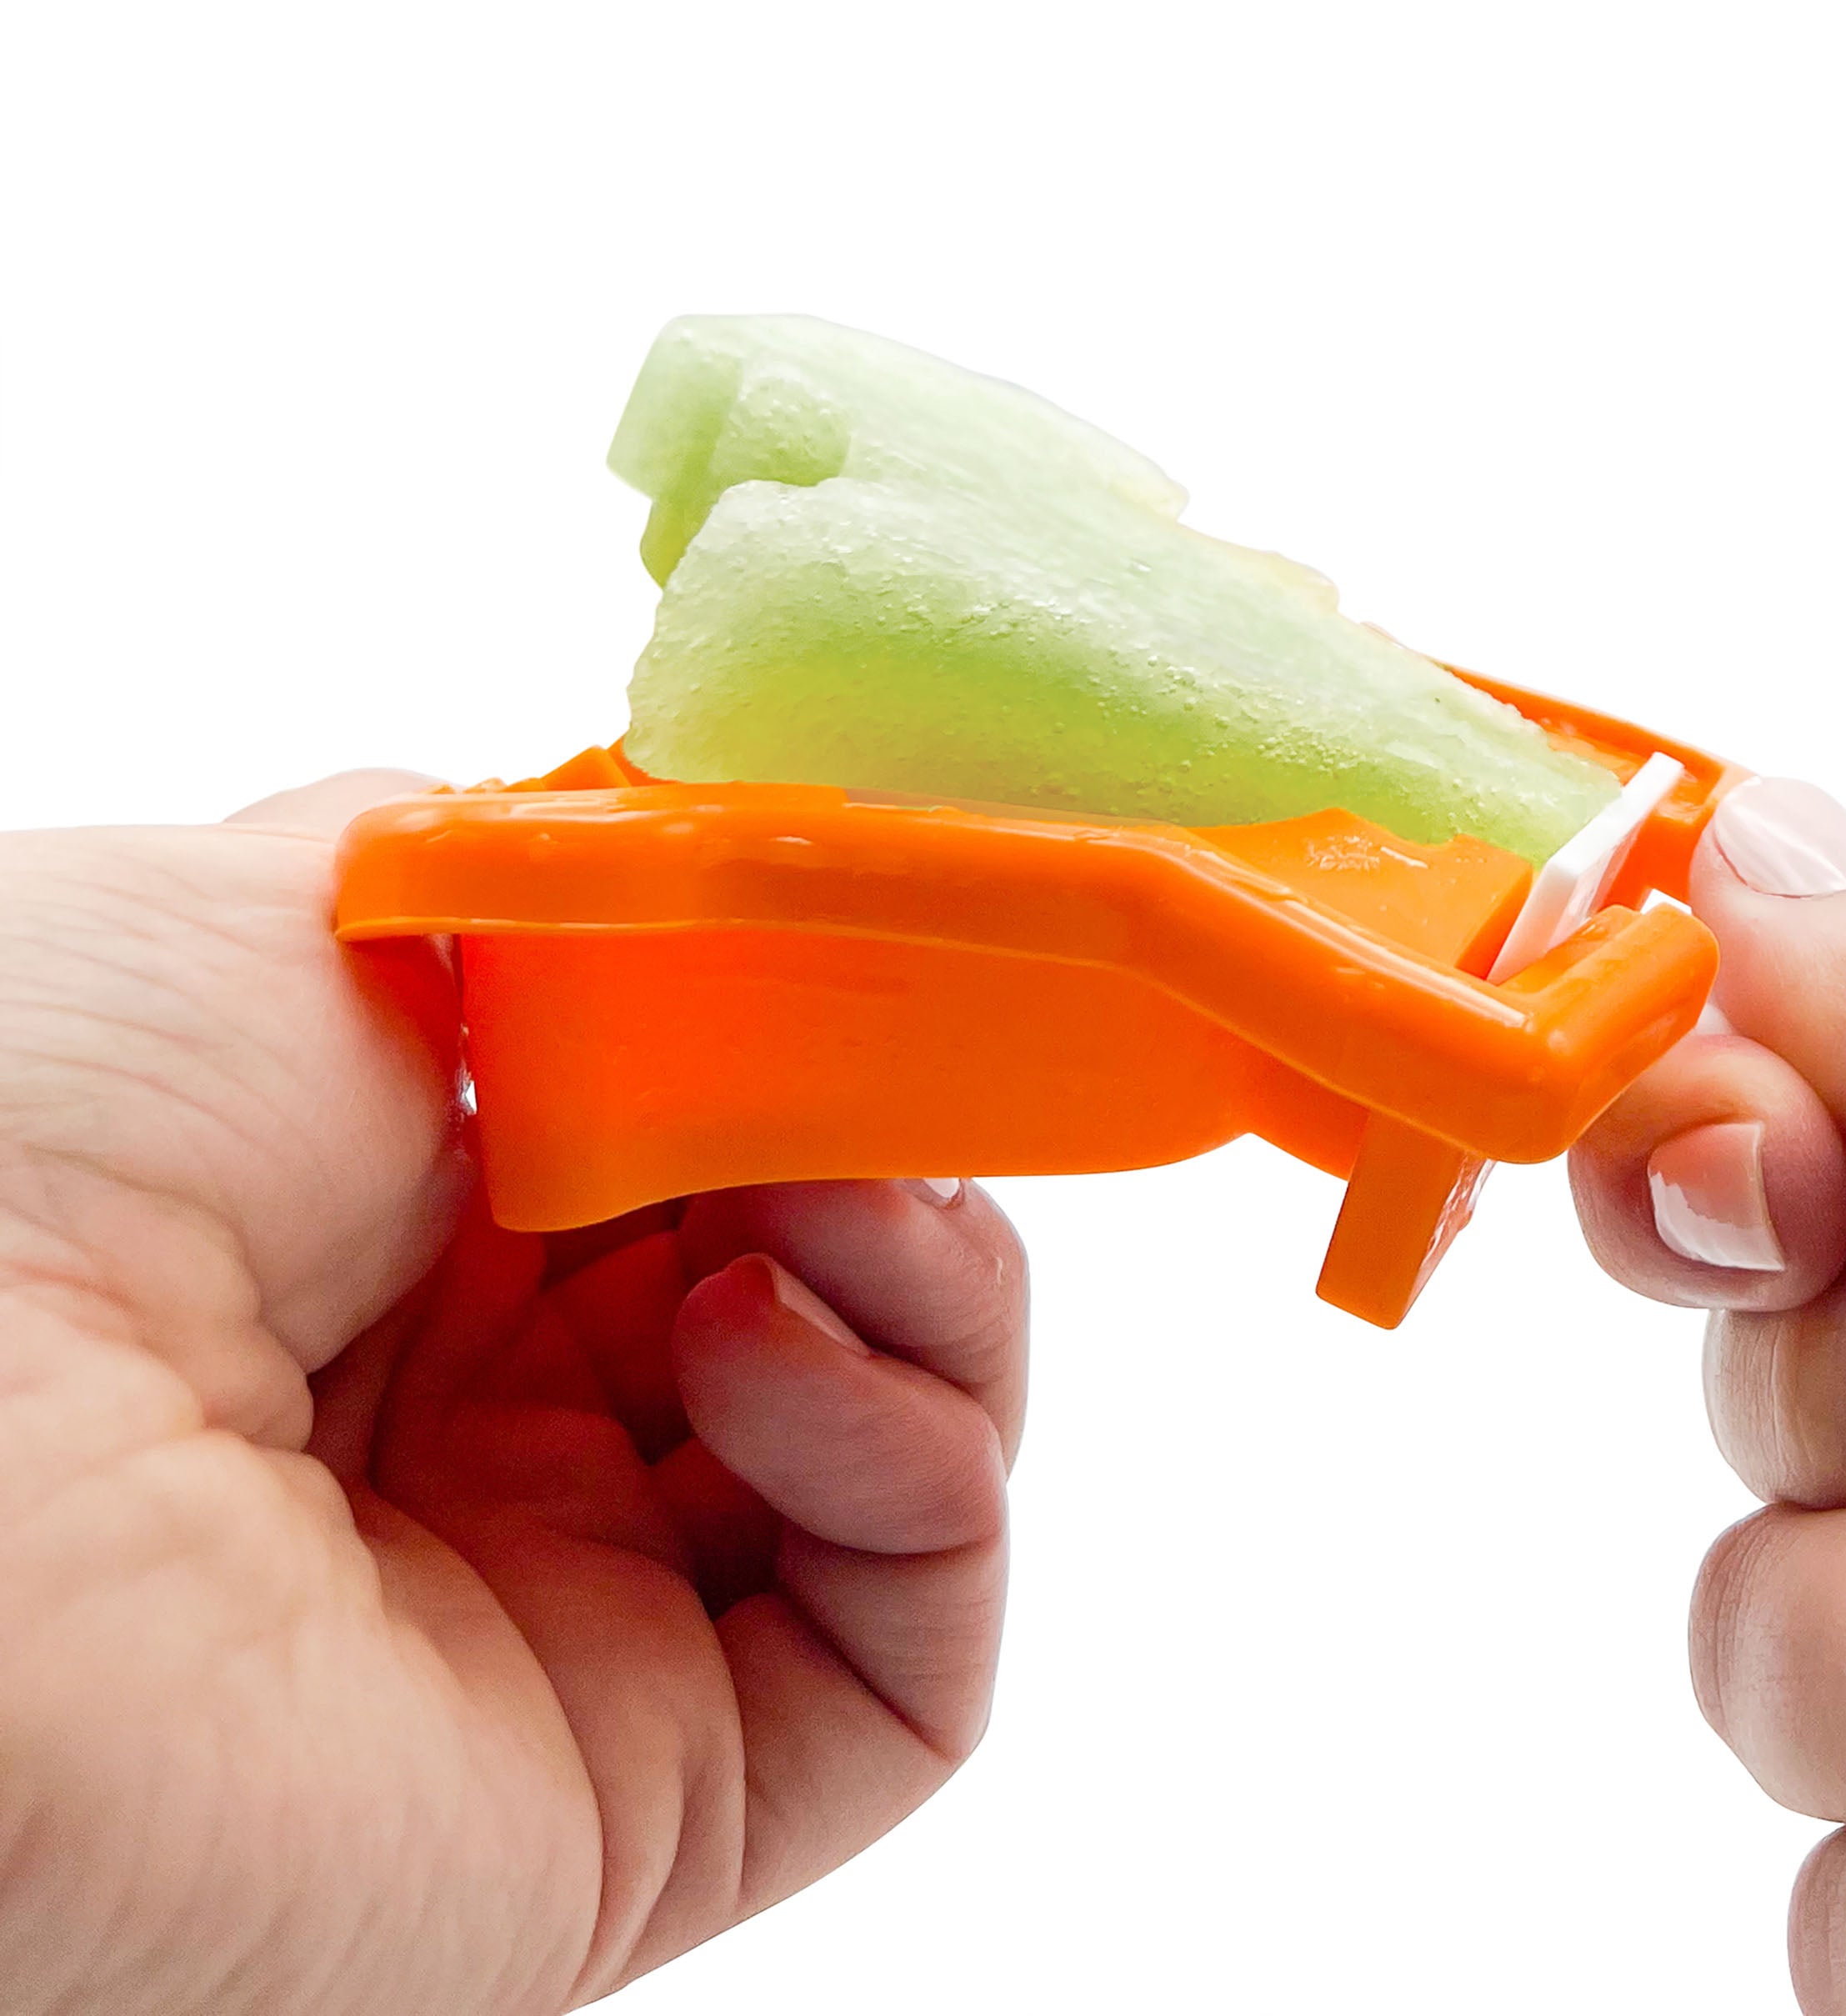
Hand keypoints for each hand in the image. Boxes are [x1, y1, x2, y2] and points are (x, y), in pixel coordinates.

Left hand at [0, 772, 1026, 2014]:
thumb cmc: (45, 1134)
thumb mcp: (318, 900)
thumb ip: (544, 882)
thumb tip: (689, 868)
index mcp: (413, 1239)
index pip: (733, 1152)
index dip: (834, 1051)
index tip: (880, 958)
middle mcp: (498, 1438)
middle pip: (847, 1296)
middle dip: (904, 1157)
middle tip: (882, 1072)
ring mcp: (579, 1620)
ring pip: (915, 1463)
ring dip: (936, 1289)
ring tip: (818, 1210)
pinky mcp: (652, 1798)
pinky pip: (912, 1654)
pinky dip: (921, 1465)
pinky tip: (766, 1342)